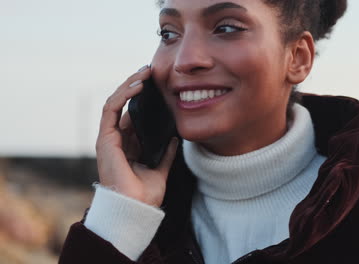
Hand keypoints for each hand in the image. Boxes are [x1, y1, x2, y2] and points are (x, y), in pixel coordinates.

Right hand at [95, 65, 178, 206]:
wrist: (135, 207)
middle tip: (150, 71)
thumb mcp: (161, 169)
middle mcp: (117, 139)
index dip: (143, 99)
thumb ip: (166, 153)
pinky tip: (138, 85)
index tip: (157, 85)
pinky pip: (111, 108)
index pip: (133, 115)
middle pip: (124, 105)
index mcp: (128, 146)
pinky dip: (123, 94)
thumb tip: (176, 139)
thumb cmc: (145, 194)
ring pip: (116, 102)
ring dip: (129, 85)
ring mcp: (109, 138)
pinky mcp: (106, 137)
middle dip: (136, 86)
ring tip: (145, 73)